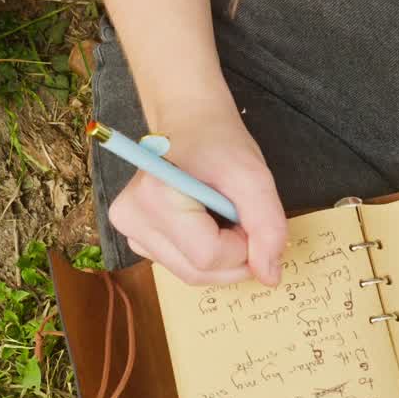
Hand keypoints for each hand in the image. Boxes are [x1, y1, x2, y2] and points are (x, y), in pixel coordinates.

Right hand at [107, 88, 287, 285]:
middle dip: (233, 256)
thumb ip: (267, 226)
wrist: (189, 121)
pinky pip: (180, 265)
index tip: (249, 216)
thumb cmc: (218, 141)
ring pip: (190, 274)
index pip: (209, 256)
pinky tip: (205, 223)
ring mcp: (129, 230)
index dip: (243, 246)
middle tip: (242, 219)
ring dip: (221, 256)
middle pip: (197, 272)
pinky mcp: (135, 238)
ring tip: (222, 216)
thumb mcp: (253, 177)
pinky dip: (204, 253)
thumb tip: (269, 276)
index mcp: (155, 196)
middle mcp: (131, 218)